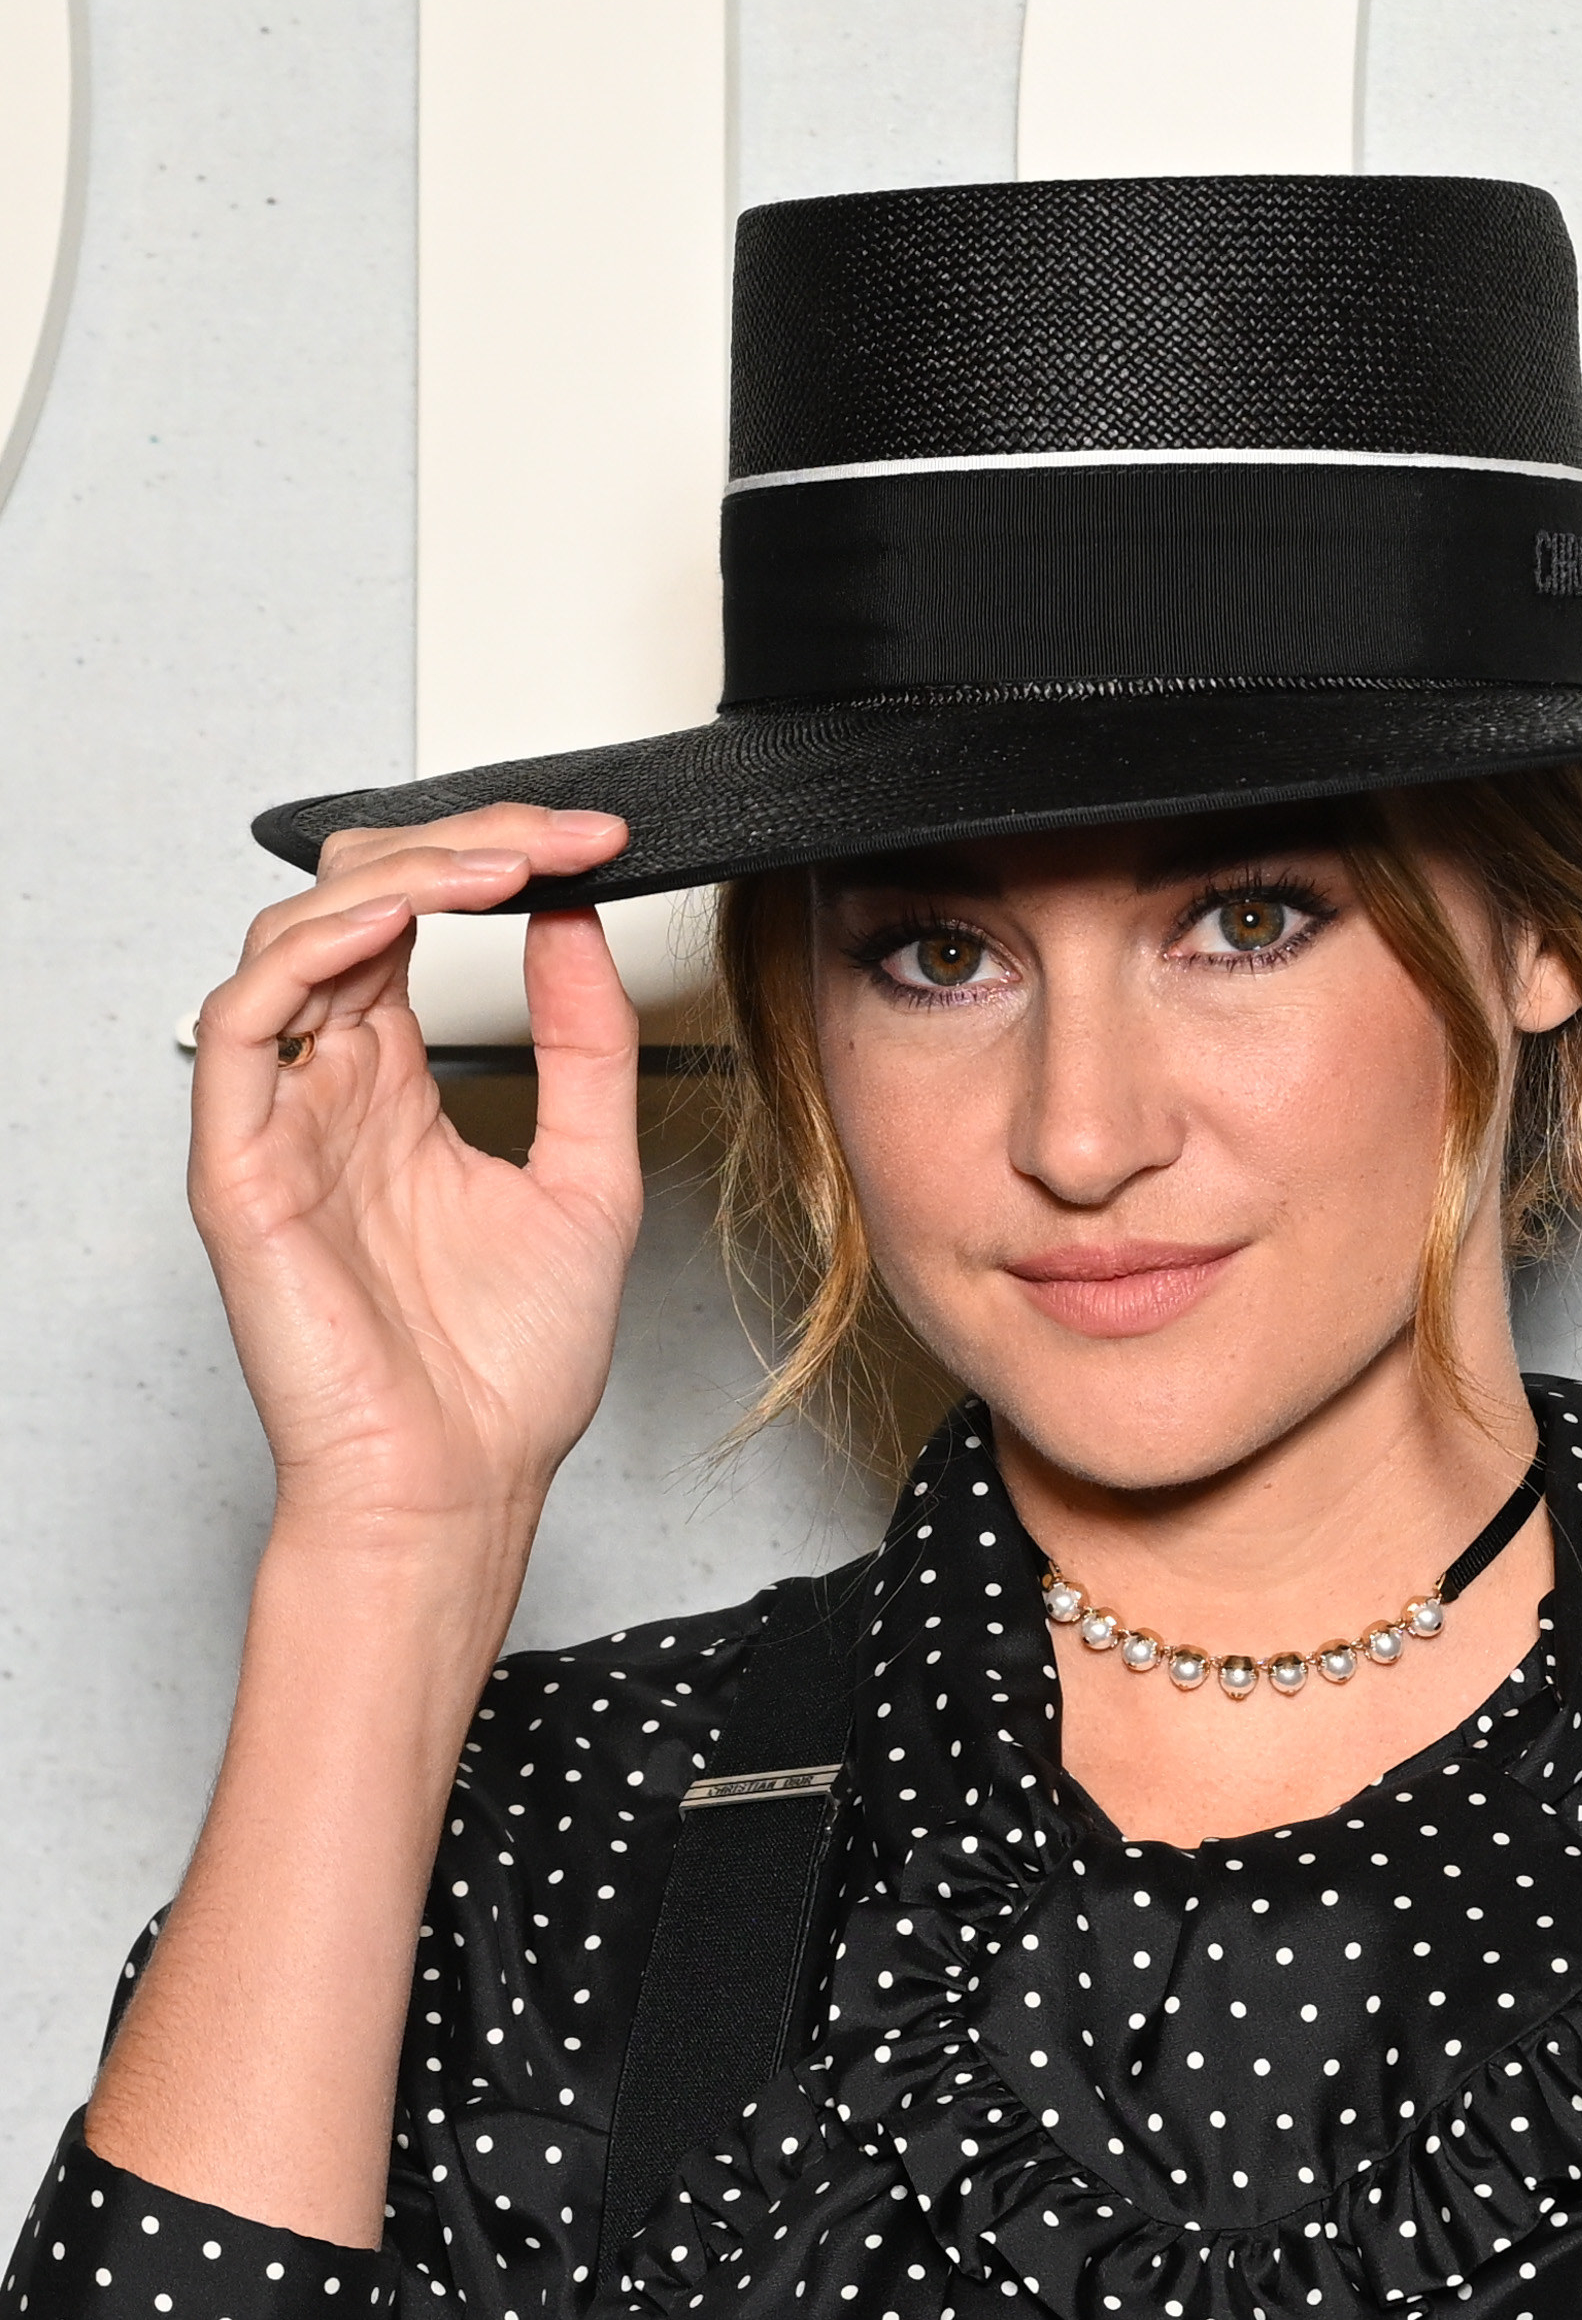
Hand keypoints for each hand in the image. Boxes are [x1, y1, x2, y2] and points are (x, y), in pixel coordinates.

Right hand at [189, 804, 643, 1555]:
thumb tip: (577, 920)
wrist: (462, 1487)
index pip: (419, 919)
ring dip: (399, 878)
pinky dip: (312, 951)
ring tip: (501, 865)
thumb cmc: (506, 1372)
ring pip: (295, 937)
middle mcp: (331, 1088)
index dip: (500, 858)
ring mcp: (280, 1121)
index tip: (604, 843)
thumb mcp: (591, 1174)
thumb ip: (585, 1046)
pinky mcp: (239, 1165)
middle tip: (561, 832)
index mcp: (398, 1086)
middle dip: (459, 842)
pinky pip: (243, 1021)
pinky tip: (398, 924)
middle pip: (354, 900)